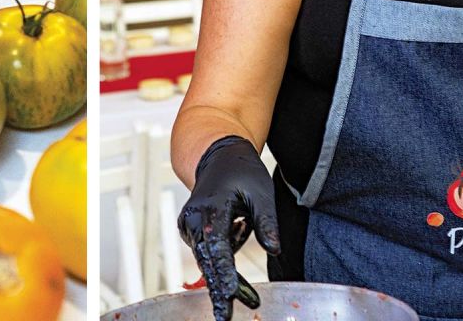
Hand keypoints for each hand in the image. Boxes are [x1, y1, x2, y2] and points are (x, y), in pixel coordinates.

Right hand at [177, 135, 280, 320]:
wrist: (217, 158)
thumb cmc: (241, 172)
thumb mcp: (261, 192)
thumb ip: (266, 221)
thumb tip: (274, 249)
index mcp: (210, 207)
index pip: (216, 245)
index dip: (223, 271)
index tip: (228, 293)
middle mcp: (192, 219)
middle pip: (206, 260)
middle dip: (218, 288)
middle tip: (226, 316)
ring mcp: (188, 226)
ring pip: (207, 260)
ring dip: (225, 276)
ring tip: (248, 277)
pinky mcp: (190, 232)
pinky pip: (208, 254)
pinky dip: (222, 262)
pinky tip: (237, 246)